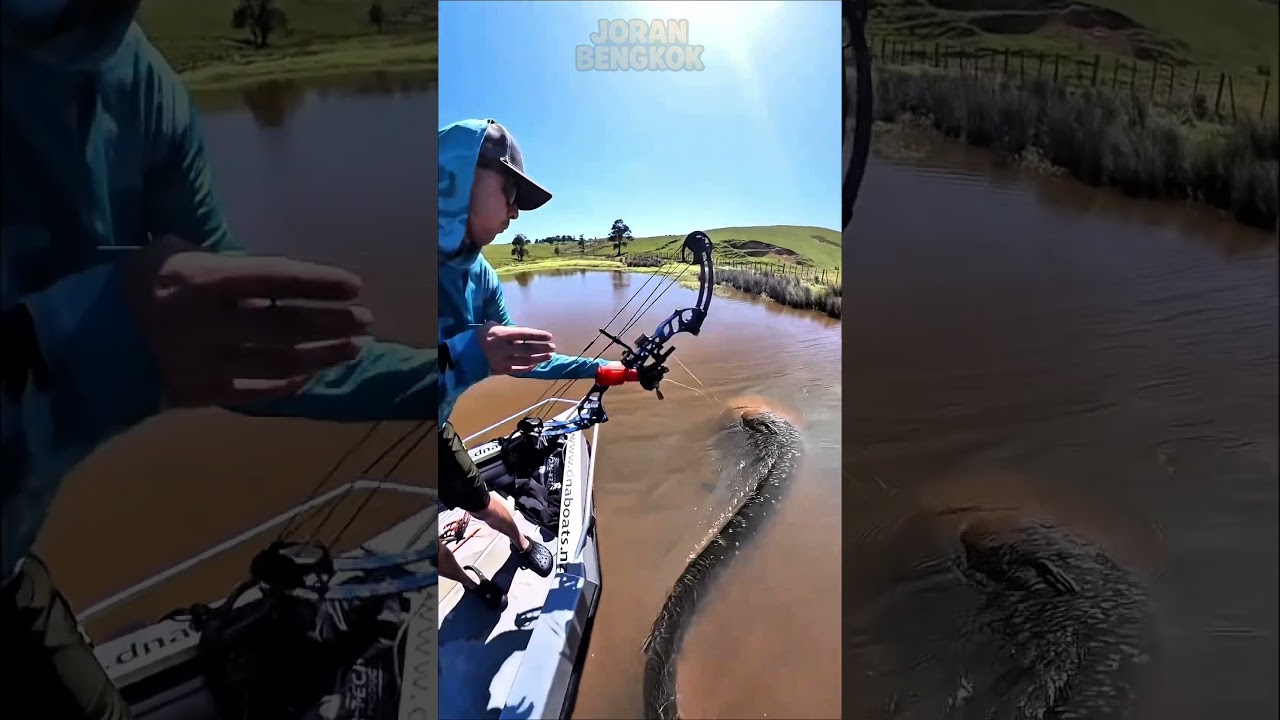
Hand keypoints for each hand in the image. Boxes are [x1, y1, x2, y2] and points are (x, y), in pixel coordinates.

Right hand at [123, 236, 373, 406]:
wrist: (85, 340)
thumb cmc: (137, 286)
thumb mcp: (171, 255)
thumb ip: (223, 264)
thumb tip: (271, 276)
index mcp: (201, 281)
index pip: (274, 279)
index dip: (317, 282)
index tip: (354, 285)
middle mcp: (206, 324)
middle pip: (285, 327)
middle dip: (332, 324)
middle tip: (366, 320)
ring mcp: (204, 363)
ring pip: (279, 364)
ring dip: (322, 356)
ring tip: (353, 349)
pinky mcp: (200, 393)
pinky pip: (256, 393)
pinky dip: (289, 385)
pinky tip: (312, 375)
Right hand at [477, 321, 555, 374]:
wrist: (465, 354)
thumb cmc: (479, 336)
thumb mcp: (491, 326)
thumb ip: (506, 328)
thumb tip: (519, 333)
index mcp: (502, 335)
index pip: (524, 334)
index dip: (538, 335)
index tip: (549, 336)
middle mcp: (504, 348)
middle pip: (528, 349)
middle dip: (542, 349)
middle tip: (553, 348)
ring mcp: (503, 361)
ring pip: (525, 361)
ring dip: (539, 359)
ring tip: (549, 357)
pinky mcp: (501, 370)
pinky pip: (517, 370)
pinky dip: (528, 368)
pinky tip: (535, 365)